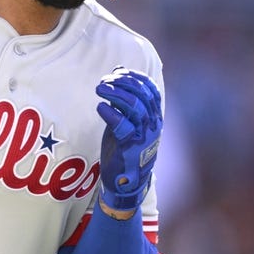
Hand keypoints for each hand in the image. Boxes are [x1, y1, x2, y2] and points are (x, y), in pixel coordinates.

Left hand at [95, 68, 161, 210]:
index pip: (151, 89)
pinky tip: (100, 107)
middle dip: (123, 83)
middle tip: (104, 81)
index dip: (135, 77)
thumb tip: (117, 71)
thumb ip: (123, 99)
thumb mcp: (127, 120)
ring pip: (134, 107)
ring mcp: (143, 136)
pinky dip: (111, 113)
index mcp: (154, 116)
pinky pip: (122, 125)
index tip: (118, 71)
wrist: (125, 181)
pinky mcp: (130, 147)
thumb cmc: (125, 148)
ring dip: (115, 93)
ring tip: (100, 88)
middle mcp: (152, 124)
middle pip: (142, 95)